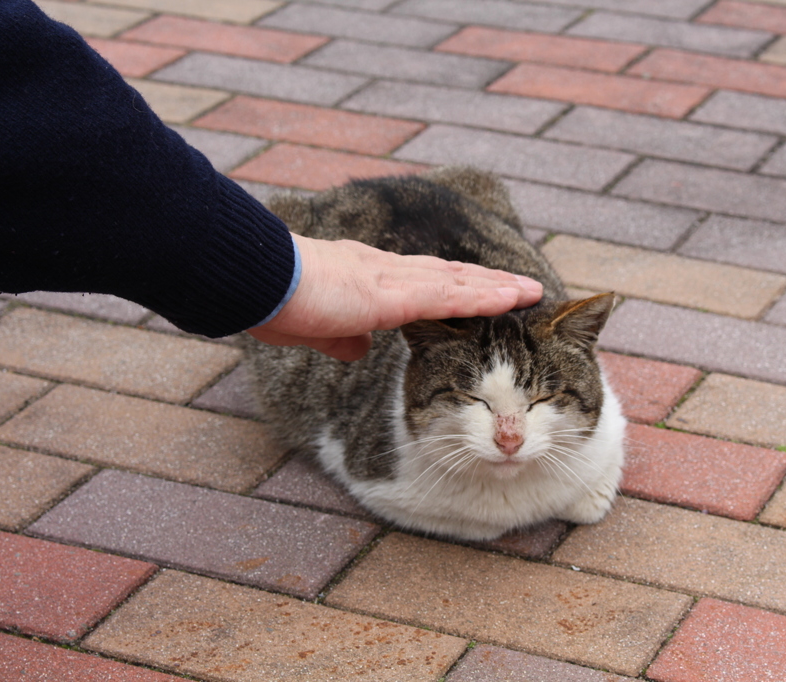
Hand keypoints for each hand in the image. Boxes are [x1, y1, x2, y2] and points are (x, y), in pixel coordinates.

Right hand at [247, 234, 543, 360]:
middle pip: (451, 276)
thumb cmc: (273, 302)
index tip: (485, 290)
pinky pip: (448, 294)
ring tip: (531, 292)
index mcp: (368, 278)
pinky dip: (483, 296)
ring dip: (497, 287)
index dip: (459, 285)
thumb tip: (359, 350)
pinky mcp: (390, 293)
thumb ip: (340, 338)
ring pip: (458, 281)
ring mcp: (391, 279)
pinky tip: (510, 298)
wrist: (254, 282)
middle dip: (489, 282)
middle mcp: (387, 270)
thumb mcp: (313, 329)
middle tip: (523, 289)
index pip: (425, 282)